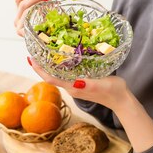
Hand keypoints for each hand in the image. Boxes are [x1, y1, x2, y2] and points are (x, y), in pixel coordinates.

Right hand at [14, 0, 50, 36]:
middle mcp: (17, 19)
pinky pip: (28, 20)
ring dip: (37, 3)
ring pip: (26, 11)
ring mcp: (19, 27)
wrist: (47, 41)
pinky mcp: (22, 33)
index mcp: (19, 12)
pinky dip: (36, 13)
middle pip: (22, 4)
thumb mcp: (41, 9)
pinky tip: (43, 10)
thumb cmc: (45, 24)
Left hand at [27, 56, 152, 152]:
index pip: (50, 79)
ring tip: (44, 52)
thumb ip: (88, 84)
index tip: (31, 59)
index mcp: (73, 88)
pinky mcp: (81, 84)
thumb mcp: (101, 84)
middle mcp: (71, 88)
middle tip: (34, 51)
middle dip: (41, 66)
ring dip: (49, 66)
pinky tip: (62, 58)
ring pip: (57, 76)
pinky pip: (65, 75)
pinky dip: (59, 66)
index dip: (39, 69)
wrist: (122, 100)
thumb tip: (75, 82)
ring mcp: (76, 87)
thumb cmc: (113, 91)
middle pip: (51, 77)